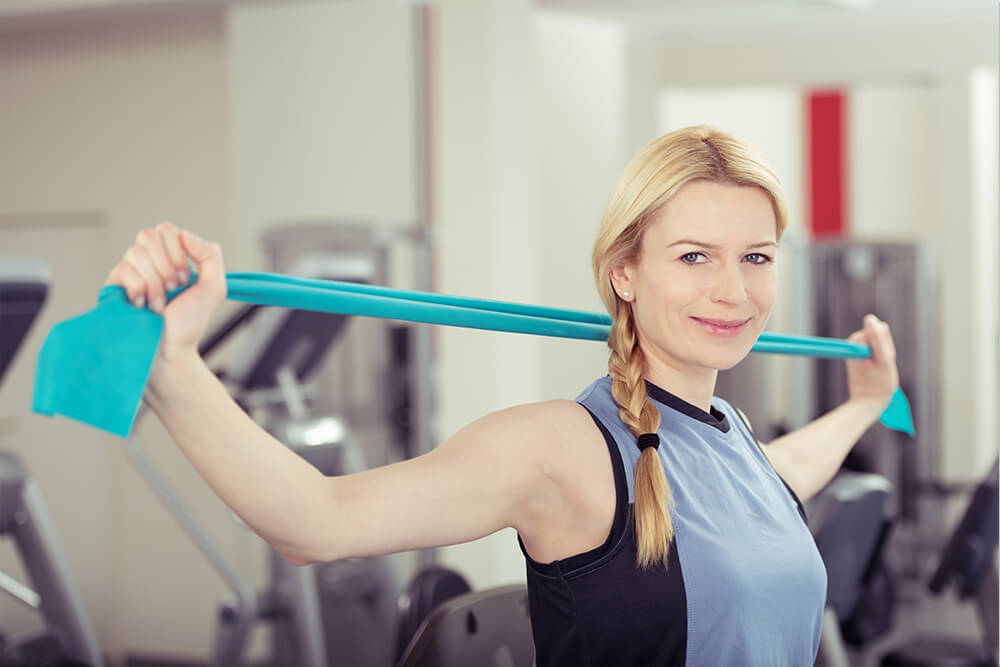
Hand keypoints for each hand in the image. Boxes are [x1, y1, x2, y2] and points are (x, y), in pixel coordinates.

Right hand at [104, 222, 225, 361]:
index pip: (167, 230)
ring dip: (156, 283)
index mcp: (169, 257)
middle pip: (148, 236)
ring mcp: (129, 272)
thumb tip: (184, 235)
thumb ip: (210, 255)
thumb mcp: (214, 287)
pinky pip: (123, 270)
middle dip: (168, 266)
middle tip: (174, 288)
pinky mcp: (113, 285)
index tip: (186, 278)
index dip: (178, 251)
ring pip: (136, 253)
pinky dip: (140, 290)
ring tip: (159, 303)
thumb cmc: (189, 322)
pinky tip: (143, 305)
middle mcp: (147, 261)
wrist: (171, 349)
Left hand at [845, 314, 899, 407]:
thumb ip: (878, 337)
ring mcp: (856, 348)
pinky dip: (882, 358)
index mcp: (855, 341)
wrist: (869, 402)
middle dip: (886, 348)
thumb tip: (870, 317)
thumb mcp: (884, 359)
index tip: (883, 359)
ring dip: (885, 354)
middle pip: (879, 334)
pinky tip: (880, 369)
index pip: (879, 330)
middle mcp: (853, 342)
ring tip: (882, 368)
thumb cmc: (879, 383)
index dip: (886, 344)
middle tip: (883, 365)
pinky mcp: (860, 354)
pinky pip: (878, 350)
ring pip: (880, 342)